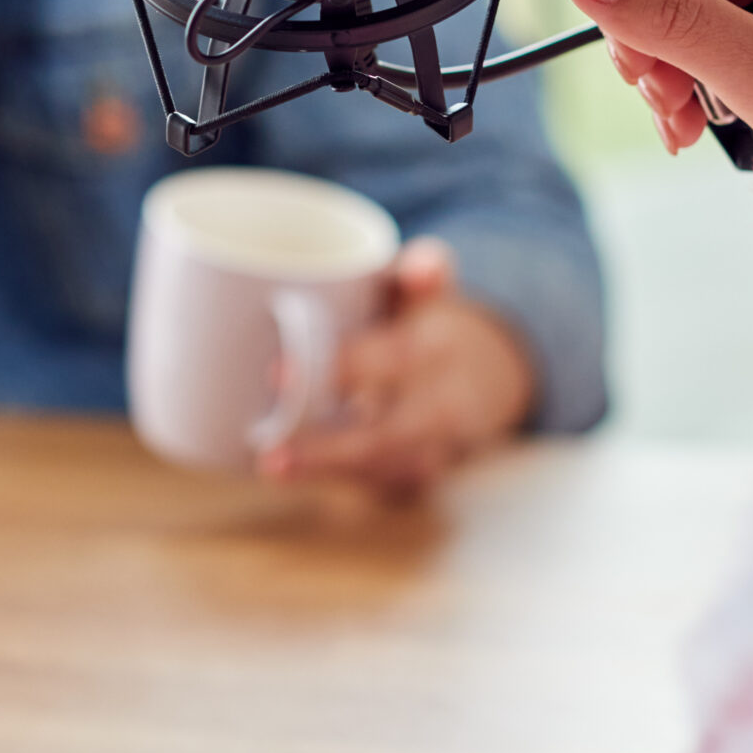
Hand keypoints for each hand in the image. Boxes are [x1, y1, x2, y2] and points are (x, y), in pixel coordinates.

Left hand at [260, 239, 534, 497]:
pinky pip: (386, 489)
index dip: (340, 368)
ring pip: (384, 470)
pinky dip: (344, 482)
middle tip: (268, 450)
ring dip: (328, 471)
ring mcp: (437, 449)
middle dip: (328, 447)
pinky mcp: (423, 476)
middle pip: (387, 436)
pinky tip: (296, 472)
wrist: (484, 371)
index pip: (392, 360)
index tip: (277, 373)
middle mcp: (445, 407)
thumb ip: (421, 269)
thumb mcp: (426, 290)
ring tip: (271, 465)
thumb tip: (424, 264)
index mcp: (439, 349)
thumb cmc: (428, 322)